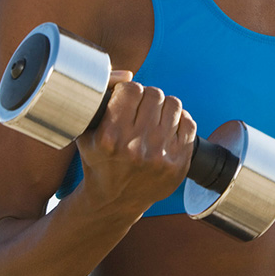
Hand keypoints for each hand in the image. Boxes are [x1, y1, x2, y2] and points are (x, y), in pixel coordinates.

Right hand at [75, 70, 196, 214]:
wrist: (115, 201)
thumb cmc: (99, 161)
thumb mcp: (85, 131)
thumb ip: (100, 97)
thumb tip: (127, 74)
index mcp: (109, 138)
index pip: (131, 89)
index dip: (128, 90)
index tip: (126, 99)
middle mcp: (136, 147)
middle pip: (154, 94)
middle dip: (147, 97)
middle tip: (141, 108)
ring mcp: (160, 157)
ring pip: (174, 104)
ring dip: (164, 107)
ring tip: (155, 117)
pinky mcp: (179, 164)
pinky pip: (189, 124)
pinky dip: (179, 121)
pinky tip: (167, 129)